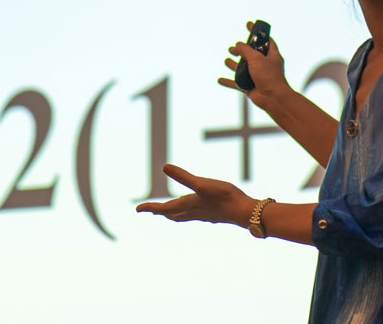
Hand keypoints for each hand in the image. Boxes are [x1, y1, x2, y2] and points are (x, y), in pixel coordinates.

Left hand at [136, 164, 255, 227]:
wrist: (245, 211)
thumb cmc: (224, 196)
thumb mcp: (201, 183)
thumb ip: (183, 176)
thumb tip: (164, 167)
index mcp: (188, 205)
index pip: (164, 208)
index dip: (150, 208)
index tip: (137, 209)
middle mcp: (194, 212)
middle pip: (172, 214)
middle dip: (161, 212)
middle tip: (150, 211)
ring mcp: (204, 214)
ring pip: (184, 216)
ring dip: (174, 213)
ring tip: (168, 212)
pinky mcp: (214, 214)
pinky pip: (195, 214)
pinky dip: (188, 212)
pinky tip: (195, 209)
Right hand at [218, 22, 289, 109]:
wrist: (273, 98)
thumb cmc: (269, 76)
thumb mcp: (256, 58)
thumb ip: (246, 50)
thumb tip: (238, 45)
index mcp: (272, 56)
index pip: (265, 40)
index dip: (257, 32)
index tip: (249, 25)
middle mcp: (265, 65)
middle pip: (251, 55)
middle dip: (242, 50)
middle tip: (233, 48)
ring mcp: (257, 76)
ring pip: (243, 69)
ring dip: (234, 65)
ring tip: (227, 60)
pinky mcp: (250, 87)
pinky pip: (236, 83)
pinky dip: (228, 81)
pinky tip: (220, 80)